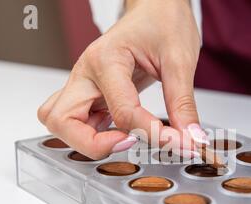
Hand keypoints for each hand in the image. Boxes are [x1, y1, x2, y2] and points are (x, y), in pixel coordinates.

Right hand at [37, 0, 206, 159]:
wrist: (156, 8)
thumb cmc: (163, 22)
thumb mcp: (180, 61)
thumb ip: (183, 104)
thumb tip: (191, 139)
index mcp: (106, 59)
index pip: (121, 112)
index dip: (151, 134)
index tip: (178, 142)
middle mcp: (86, 73)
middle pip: (62, 121)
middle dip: (94, 144)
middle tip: (130, 143)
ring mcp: (84, 84)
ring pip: (60, 122)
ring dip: (86, 141)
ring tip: (123, 140)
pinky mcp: (89, 93)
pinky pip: (76, 121)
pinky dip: (92, 135)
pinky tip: (119, 133)